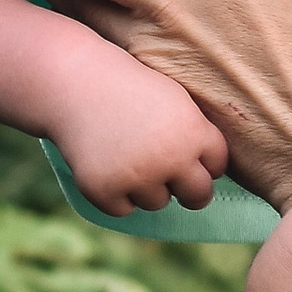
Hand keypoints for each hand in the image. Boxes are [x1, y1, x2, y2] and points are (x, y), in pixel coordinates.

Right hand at [53, 42, 230, 214]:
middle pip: (198, 196)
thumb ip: (198, 137)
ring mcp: (137, 176)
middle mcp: (170, 157)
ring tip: (125, 153)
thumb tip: (215, 179)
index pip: (217, 167)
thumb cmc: (130, 89)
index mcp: (193, 131)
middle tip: (170, 176)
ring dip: (145, 186)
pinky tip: (104, 162)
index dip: (204, 162)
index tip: (187, 152)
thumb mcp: (176, 102)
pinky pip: (124, 209)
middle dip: (190, 191)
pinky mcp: (105, 190)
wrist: (74, 82)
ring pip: (158, 202)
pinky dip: (115, 193)